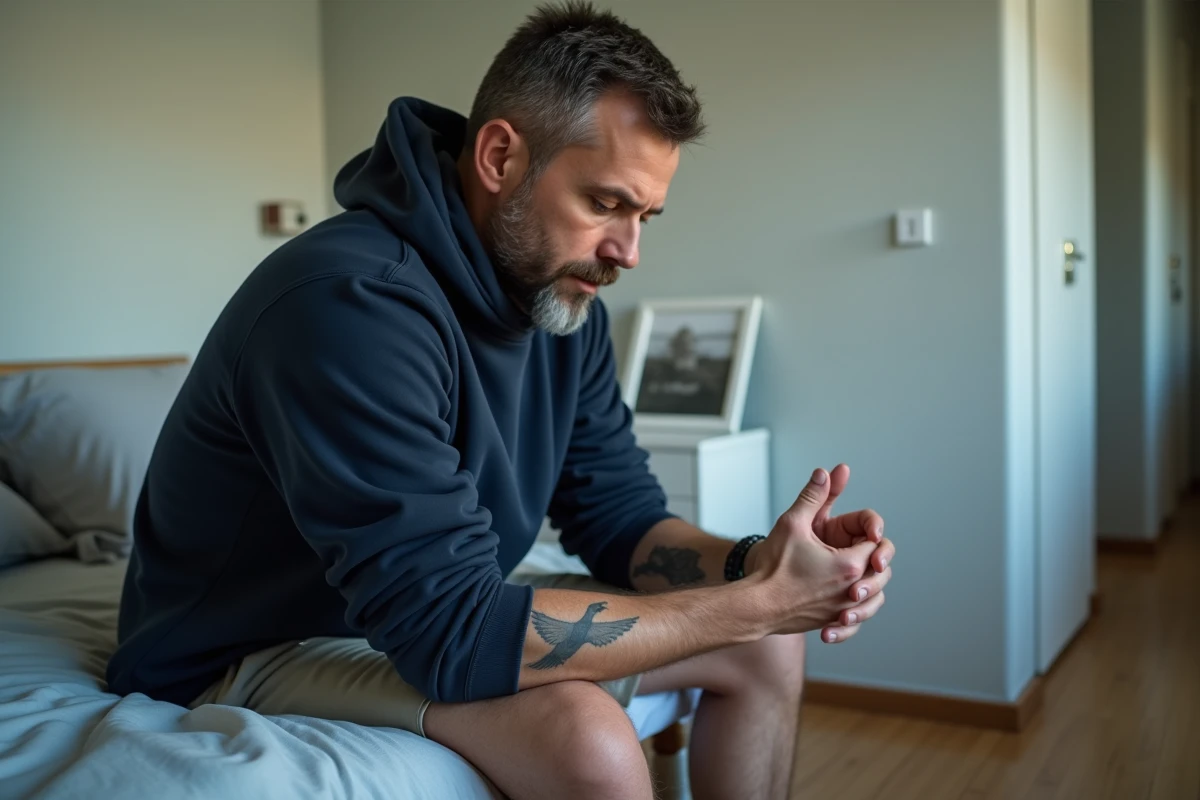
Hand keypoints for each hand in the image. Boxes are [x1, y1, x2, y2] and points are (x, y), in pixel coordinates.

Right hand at [749, 468, 887, 637]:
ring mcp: (842, 609)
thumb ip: (813, 497)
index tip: (852, 531)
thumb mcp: (792, 523)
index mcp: (848, 565)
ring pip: (874, 599)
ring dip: (870, 586)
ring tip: (856, 577)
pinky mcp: (831, 622)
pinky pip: (856, 621)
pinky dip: (856, 613)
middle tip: (856, 548)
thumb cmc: (773, 567)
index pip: (875, 544)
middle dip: (874, 558)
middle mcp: (851, 590)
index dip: (868, 533)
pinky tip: (845, 606)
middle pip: (881, 572)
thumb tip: (824, 474)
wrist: (756, 605)